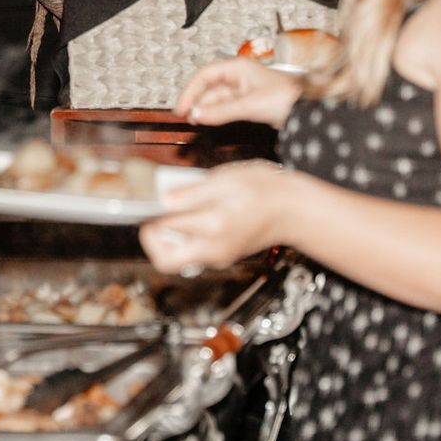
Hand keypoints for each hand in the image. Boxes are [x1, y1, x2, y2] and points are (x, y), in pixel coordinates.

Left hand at [139, 160, 291, 274]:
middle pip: (167, 260)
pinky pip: (194, 253)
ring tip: (175, 212)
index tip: (147, 204)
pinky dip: (186, 237)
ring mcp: (218, 256)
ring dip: (170, 238)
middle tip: (154, 217)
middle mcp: (213, 249)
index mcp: (213, 226)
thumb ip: (191, 192)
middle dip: (153, 241)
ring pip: (179, 258)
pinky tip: (192, 215)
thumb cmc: (266, 190)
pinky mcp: (222, 255)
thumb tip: (163, 200)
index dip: (148, 218)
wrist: (293, 209)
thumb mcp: (225, 179)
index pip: (164, 233)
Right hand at [173, 57, 302, 128]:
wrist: (309, 108)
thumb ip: (221, 111)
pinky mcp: (249, 102)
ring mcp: (243, 89)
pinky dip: (217, 113)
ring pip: (216, 98)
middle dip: (196, 101)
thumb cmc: (287, 97)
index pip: (204, 75)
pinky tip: (210, 120)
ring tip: (196, 121)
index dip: (190, 91)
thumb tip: (197, 115)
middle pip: (208, 87)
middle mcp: (238, 76)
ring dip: (206, 109)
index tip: (181, 108)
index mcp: (237, 68)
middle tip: (186, 117)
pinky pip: (226, 106)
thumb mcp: (249, 105)